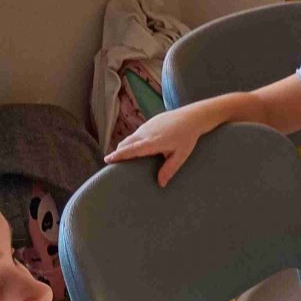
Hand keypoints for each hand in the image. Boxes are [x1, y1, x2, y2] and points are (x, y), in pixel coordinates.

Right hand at [104, 99, 222, 186]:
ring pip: (130, 138)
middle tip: (112, 164)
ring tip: (120, 158)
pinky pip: (136, 134)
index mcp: (152, 142)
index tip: (107, 160)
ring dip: (124, 147)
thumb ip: (169, 169)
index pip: (130, 149)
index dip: (118, 155)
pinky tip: (134, 149)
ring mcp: (146, 126)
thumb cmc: (187, 137)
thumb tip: (161, 184)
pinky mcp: (149, 123)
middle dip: (118, 153)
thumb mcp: (181, 155)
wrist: (192, 116)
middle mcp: (145, 133)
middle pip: (125, 143)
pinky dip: (131, 142)